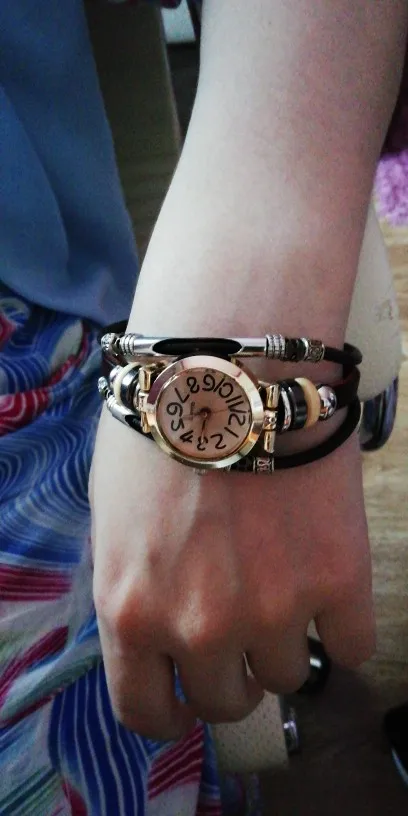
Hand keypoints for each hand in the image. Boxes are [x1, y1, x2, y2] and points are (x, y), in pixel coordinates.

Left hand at [89, 408, 373, 740]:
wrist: (231, 362)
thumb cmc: (160, 424)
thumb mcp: (115, 515)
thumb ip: (133, 587)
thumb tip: (158, 625)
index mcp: (132, 610)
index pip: (146, 712)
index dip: (169, 710)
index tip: (184, 694)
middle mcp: (200, 626)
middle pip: (227, 700)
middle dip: (231, 670)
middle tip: (239, 624)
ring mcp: (274, 609)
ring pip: (291, 676)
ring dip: (284, 641)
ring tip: (282, 582)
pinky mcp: (339, 579)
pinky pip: (353, 646)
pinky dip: (341, 624)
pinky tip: (326, 583)